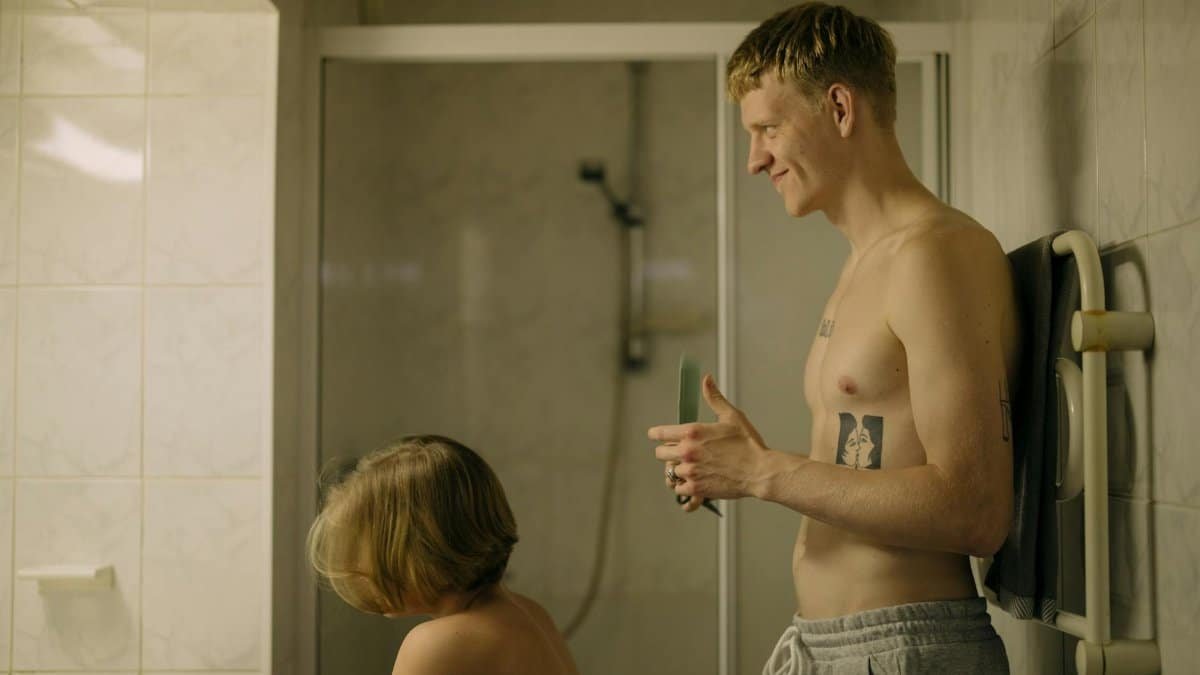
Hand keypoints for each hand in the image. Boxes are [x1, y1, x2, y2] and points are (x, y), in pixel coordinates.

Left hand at [649, 374, 769, 510]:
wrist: (760, 471)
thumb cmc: (748, 444)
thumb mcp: (731, 416)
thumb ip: (714, 398)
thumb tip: (707, 380)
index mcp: (692, 432)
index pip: (660, 433)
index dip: (656, 434)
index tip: (654, 435)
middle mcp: (687, 451)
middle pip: (660, 453)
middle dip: (667, 452)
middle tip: (677, 453)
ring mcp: (690, 471)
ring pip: (670, 472)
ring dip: (678, 470)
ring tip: (689, 468)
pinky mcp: (696, 488)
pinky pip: (679, 489)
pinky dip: (684, 487)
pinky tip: (693, 482)